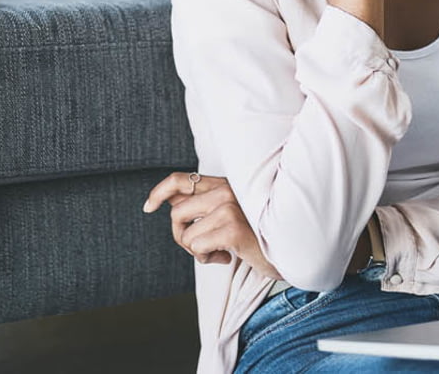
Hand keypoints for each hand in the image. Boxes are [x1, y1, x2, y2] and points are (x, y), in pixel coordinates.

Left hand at [143, 172, 282, 279]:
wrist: (291, 250)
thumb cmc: (259, 235)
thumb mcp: (230, 215)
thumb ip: (203, 206)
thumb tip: (168, 202)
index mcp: (224, 184)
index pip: (180, 179)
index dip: (158, 193)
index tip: (148, 207)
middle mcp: (226, 190)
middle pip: (176, 213)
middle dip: (181, 235)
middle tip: (200, 246)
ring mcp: (229, 207)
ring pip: (185, 234)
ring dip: (196, 251)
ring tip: (219, 251)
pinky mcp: (232, 228)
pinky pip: (197, 247)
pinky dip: (207, 259)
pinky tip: (226, 257)